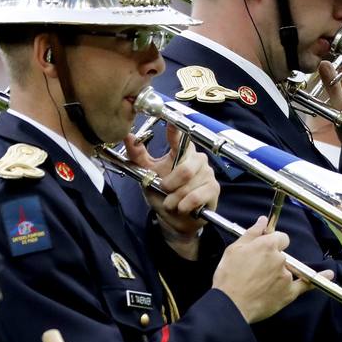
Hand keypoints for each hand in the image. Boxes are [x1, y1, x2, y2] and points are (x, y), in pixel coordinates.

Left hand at [126, 124, 218, 256]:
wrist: (177, 219)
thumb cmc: (164, 194)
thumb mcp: (147, 174)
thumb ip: (138, 156)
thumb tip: (128, 136)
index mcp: (182, 151)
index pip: (179, 137)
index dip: (175, 131)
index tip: (171, 122)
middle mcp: (197, 158)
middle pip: (184, 170)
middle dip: (169, 185)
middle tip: (164, 190)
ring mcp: (207, 173)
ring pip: (188, 186)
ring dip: (174, 199)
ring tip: (171, 203)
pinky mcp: (213, 188)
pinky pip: (195, 197)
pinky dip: (184, 206)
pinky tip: (182, 208)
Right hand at [212, 216, 327, 322]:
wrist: (230, 305)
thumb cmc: (228, 278)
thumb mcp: (234, 249)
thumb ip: (251, 233)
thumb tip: (262, 221)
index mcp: (267, 245)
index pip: (280, 237)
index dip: (273, 242)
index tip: (265, 249)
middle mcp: (280, 259)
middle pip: (284, 254)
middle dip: (274, 259)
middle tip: (256, 269)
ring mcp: (287, 276)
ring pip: (289, 268)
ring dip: (280, 272)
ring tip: (260, 283)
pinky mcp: (289, 293)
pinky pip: (307, 284)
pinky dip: (320, 279)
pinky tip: (329, 275)